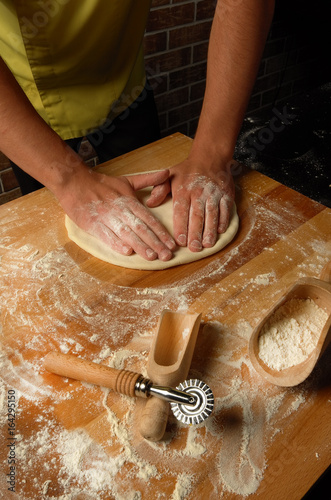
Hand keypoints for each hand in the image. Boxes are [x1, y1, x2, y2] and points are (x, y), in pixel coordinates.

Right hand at [59, 168, 175, 260]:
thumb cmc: (102, 184)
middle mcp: (120, 209)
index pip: (149, 219)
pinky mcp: (92, 223)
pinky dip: (115, 243)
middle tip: (167, 256)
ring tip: (151, 257)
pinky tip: (126, 251)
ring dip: (140, 245)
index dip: (161, 232)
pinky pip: (105, 234)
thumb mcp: (127, 180)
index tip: (172, 244)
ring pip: (126, 233)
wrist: (74, 182)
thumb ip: (148, 179)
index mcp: (129, 201)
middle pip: (141, 228)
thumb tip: (167, 173)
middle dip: (155, 243)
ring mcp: (106, 217)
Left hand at [147, 159, 234, 251]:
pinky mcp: (226, 194)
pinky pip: (225, 209)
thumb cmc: (187, 171)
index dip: (181, 226)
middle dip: (195, 233)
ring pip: (212, 214)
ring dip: (210, 230)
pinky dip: (223, 220)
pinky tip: (220, 232)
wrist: (210, 157)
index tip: (180, 241)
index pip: (181, 211)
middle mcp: (199, 193)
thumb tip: (150, 203)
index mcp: (183, 190)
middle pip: (197, 215)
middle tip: (194, 248)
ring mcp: (214, 194)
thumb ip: (159, 189)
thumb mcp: (170, 176)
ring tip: (207, 244)